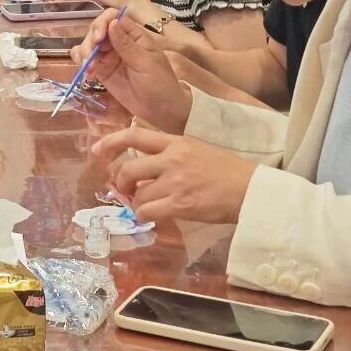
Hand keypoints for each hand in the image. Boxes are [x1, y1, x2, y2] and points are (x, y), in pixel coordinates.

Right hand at [71, 10, 191, 133]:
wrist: (160, 110)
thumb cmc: (160, 84)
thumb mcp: (145, 63)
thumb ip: (126, 45)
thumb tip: (112, 23)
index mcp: (134, 35)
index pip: (113, 17)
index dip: (102, 24)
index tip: (98, 40)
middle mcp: (119, 42)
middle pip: (96, 30)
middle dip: (90, 42)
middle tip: (90, 60)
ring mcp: (109, 56)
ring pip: (89, 45)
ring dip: (85, 54)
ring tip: (90, 71)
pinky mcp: (102, 70)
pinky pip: (87, 60)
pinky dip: (82, 63)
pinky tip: (87, 73)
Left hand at [92, 126, 256, 224]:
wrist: (253, 190)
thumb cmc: (228, 171)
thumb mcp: (198, 150)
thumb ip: (172, 153)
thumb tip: (146, 164)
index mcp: (177, 142)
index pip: (135, 135)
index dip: (111, 141)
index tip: (96, 150)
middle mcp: (172, 159)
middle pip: (129, 168)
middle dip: (119, 181)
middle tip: (122, 188)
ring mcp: (176, 182)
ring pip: (137, 193)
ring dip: (134, 202)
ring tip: (142, 205)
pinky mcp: (180, 204)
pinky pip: (147, 210)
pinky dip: (142, 215)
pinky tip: (148, 216)